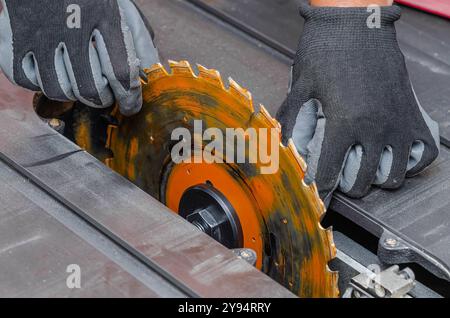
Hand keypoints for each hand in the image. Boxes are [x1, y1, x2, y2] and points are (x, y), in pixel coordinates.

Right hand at [0, 0, 158, 114]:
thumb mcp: (121, 8)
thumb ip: (140, 40)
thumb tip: (150, 73)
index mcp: (104, 16)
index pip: (121, 72)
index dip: (130, 98)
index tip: (131, 107)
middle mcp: (72, 25)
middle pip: (90, 89)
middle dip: (103, 100)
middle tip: (104, 95)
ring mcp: (40, 32)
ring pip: (59, 90)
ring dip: (73, 94)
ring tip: (79, 82)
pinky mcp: (14, 36)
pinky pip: (26, 80)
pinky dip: (41, 83)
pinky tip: (52, 72)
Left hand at [277, 4, 439, 204]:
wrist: (357, 20)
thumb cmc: (326, 49)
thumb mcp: (301, 86)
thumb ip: (291, 119)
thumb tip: (280, 145)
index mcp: (344, 123)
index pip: (329, 172)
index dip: (320, 189)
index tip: (317, 195)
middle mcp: (374, 128)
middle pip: (361, 182)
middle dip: (346, 187)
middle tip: (340, 179)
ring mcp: (397, 122)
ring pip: (394, 176)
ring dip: (377, 181)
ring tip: (366, 172)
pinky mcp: (412, 113)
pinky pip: (422, 153)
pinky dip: (409, 163)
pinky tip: (394, 158)